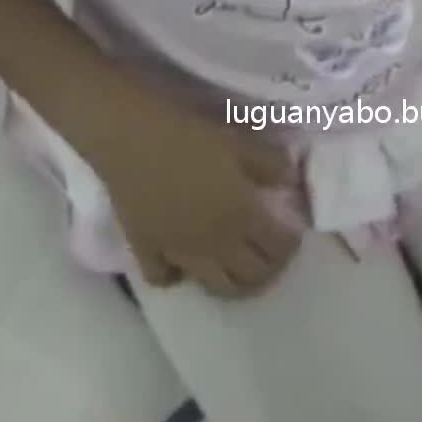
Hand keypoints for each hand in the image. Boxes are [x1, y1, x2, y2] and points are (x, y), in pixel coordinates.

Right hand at [93, 78, 301, 296]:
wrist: (129, 137)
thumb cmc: (188, 134)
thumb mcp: (239, 141)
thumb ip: (270, 164)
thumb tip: (288, 181)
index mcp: (242, 216)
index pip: (280, 247)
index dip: (291, 242)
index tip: (291, 229)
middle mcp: (216, 244)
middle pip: (253, 276)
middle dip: (270, 267)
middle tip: (269, 249)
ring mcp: (180, 253)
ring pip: (217, 288)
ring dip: (234, 281)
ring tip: (236, 262)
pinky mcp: (147, 251)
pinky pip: (166, 278)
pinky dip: (179, 275)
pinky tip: (183, 259)